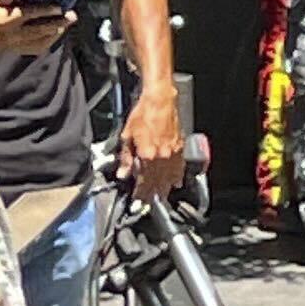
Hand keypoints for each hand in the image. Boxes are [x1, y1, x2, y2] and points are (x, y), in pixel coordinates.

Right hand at [0, 0, 61, 54]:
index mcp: (6, 20)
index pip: (32, 14)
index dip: (47, 9)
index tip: (60, 6)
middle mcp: (12, 34)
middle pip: (41, 29)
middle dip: (58, 23)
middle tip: (71, 17)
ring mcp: (12, 44)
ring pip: (39, 41)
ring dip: (53, 34)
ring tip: (63, 27)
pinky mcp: (10, 49)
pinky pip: (32, 48)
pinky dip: (44, 43)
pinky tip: (49, 38)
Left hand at [117, 87, 187, 203]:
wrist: (160, 101)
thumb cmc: (143, 114)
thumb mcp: (127, 136)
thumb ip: (126, 158)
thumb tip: (124, 174)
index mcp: (147, 156)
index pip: (143, 183)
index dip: (139, 195)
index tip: (136, 203)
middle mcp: (162, 158)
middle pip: (157, 184)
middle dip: (151, 196)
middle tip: (146, 204)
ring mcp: (173, 155)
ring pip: (170, 179)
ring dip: (164, 190)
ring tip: (160, 197)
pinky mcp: (180, 149)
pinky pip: (179, 169)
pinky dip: (176, 178)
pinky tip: (174, 183)